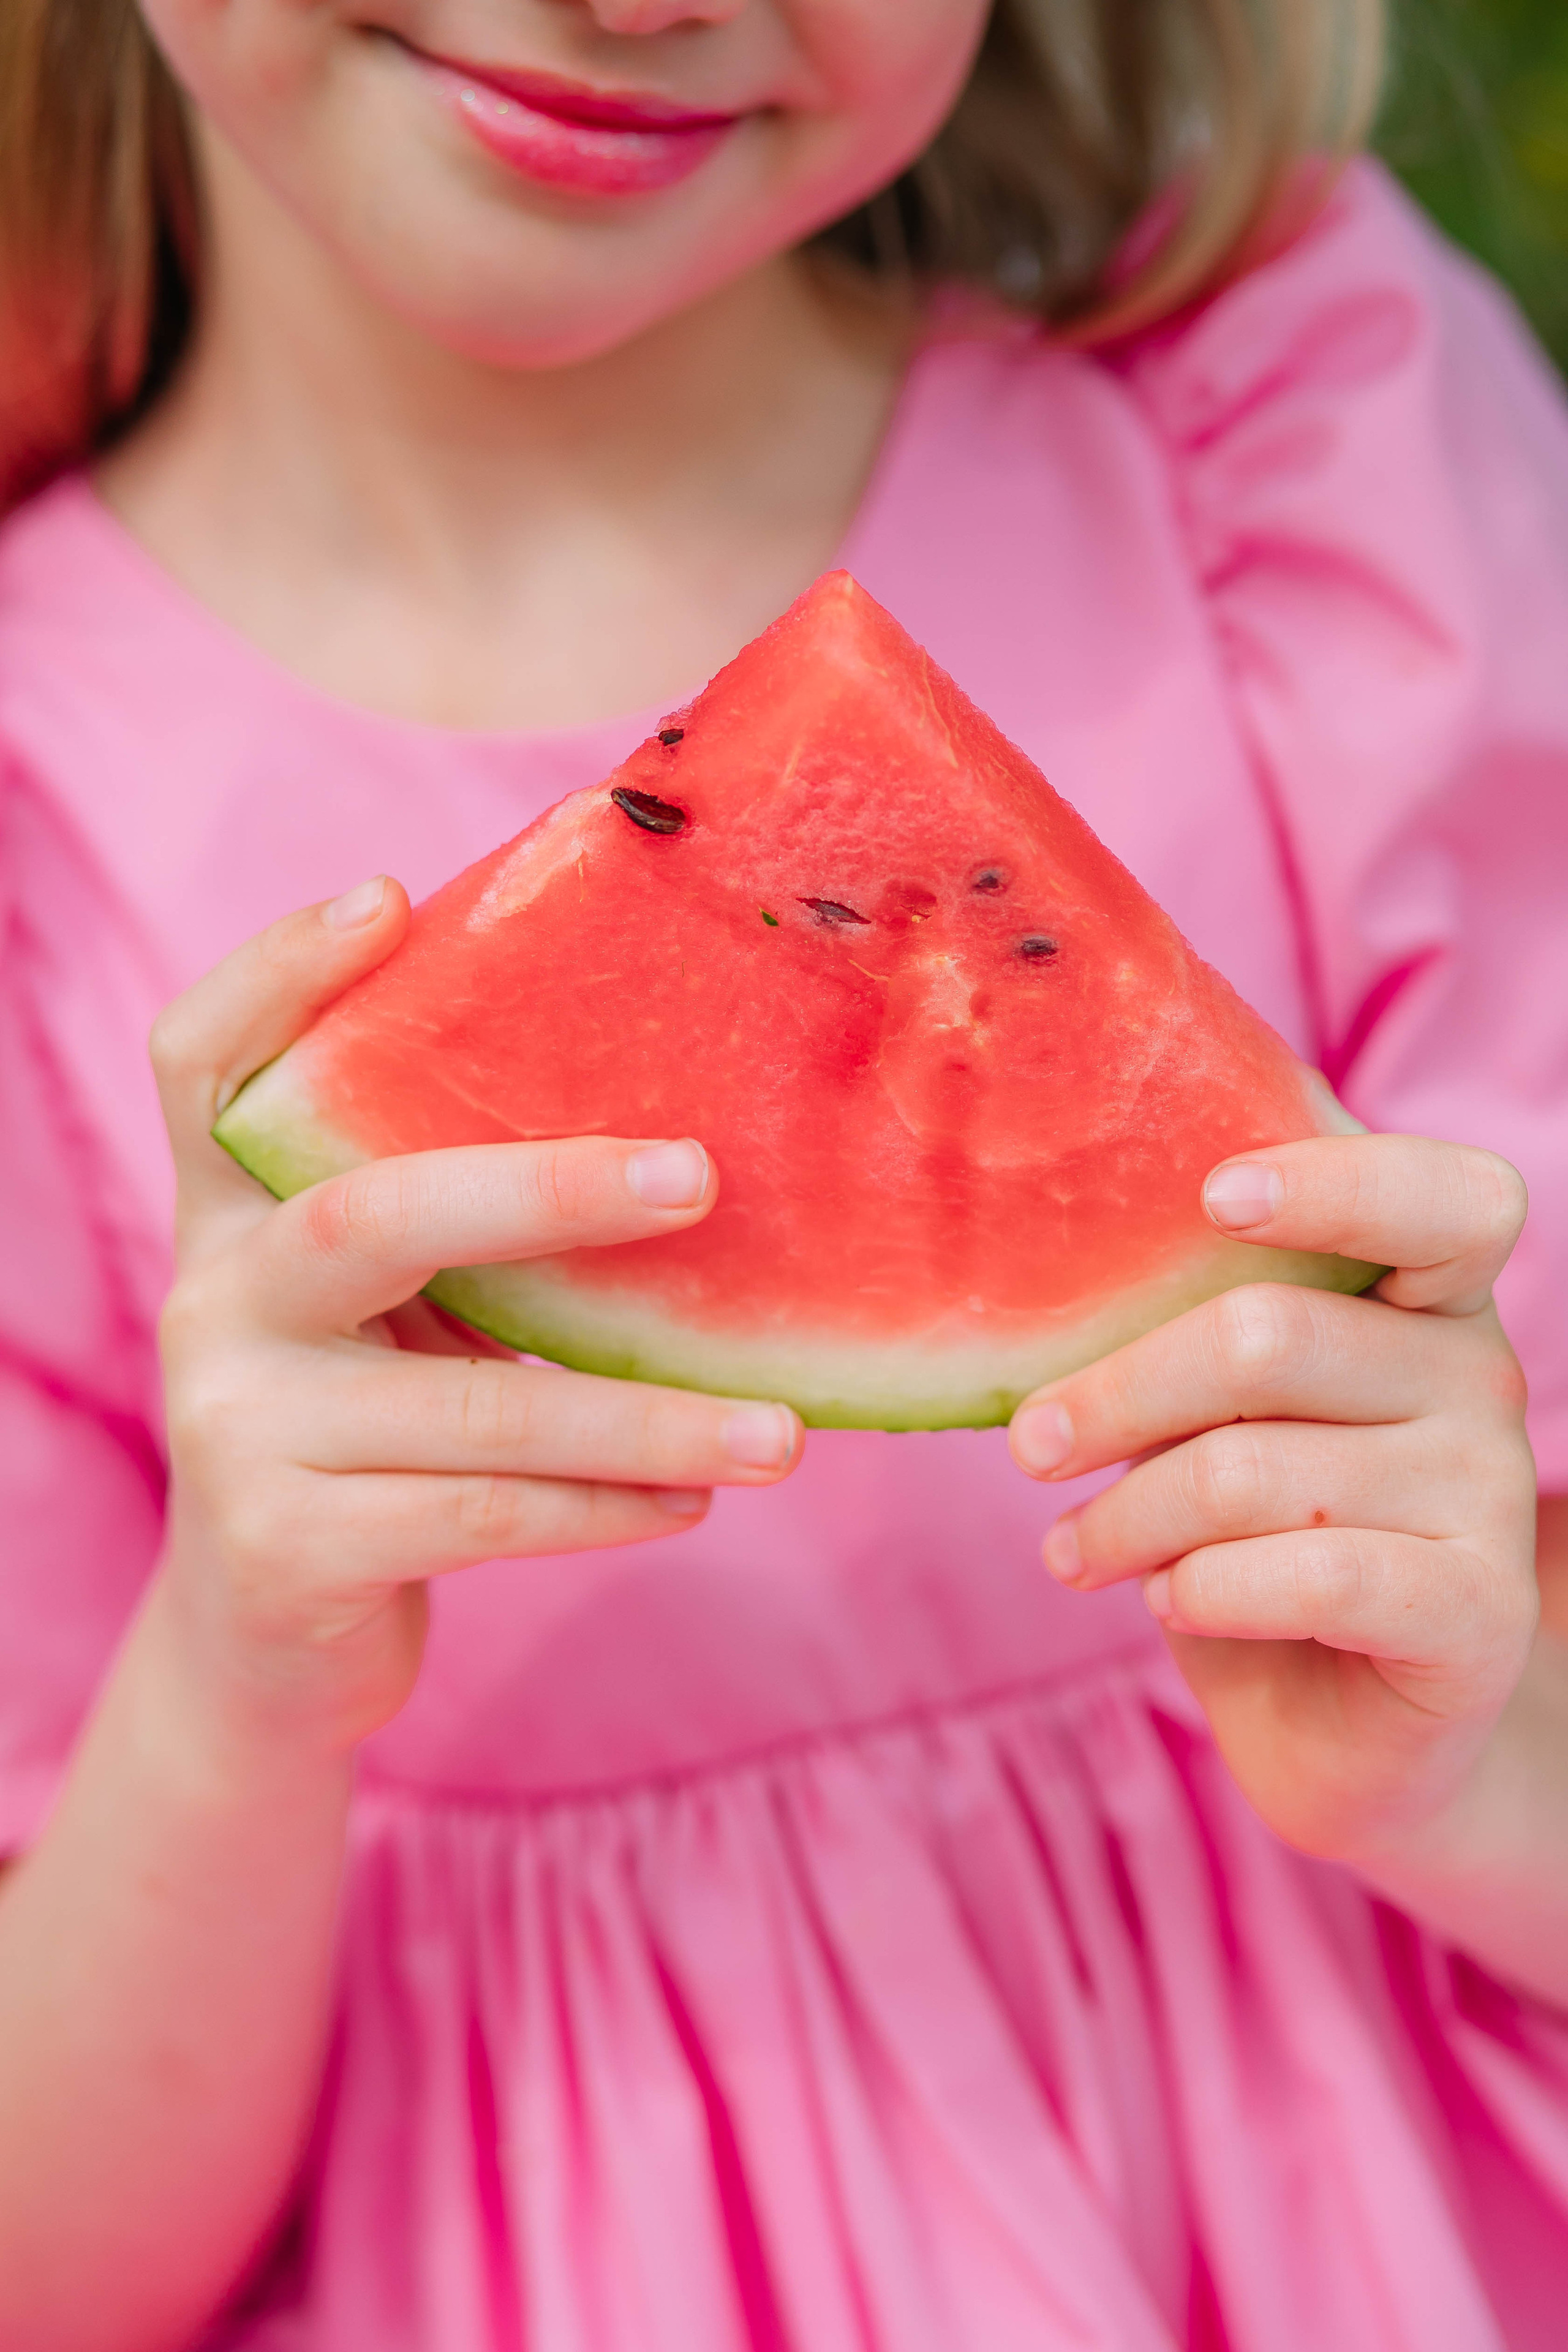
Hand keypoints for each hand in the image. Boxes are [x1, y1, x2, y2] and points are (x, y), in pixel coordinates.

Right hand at [151, 877, 801, 1756]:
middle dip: (547, 1188)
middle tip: (702, 1176)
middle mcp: (213, 1304)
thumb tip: (685, 1137)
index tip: (390, 898)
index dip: (278, 971)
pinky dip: (605, 1505)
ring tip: (778, 1433)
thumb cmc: (370, 1438)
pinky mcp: (285, 1548)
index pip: (203, 1063)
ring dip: (644, 1416)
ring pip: (473, 1403)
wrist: (268, 1648)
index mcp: (231, 1219)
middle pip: (365, 1208)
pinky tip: (694, 1500)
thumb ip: (455, 1227)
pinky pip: (483, 1513)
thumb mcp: (385, 1315)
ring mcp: (237, 1429)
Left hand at [1007, 1136, 1537, 1868]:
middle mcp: (1482, 1377)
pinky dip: (1206, 1590)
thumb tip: (1046, 1292)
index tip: (1211, 1198)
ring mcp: (1491, 1495)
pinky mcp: (1479, 1612)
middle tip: (1031, 1448)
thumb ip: (1190, 1341)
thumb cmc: (1259, 1536)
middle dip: (1117, 1395)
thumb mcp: (1220, 1418)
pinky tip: (1167, 1600)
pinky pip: (1312, 1576)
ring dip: (1130, 1517)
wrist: (1339, 1727)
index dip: (1335, 1182)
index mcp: (1432, 1298)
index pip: (1445, 1200)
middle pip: (1268, 1336)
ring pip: (1256, 1470)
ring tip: (1076, 1550)